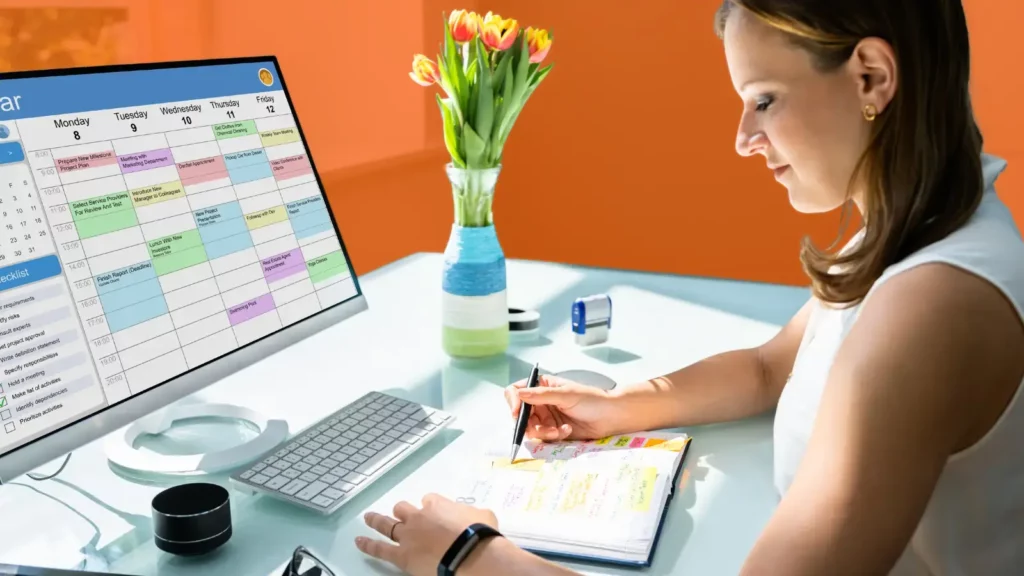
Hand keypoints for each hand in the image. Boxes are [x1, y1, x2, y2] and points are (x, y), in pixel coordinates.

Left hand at [357, 493, 499, 575]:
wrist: (470, 554)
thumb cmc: (480, 534)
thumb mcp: (483, 516)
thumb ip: (473, 514)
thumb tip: (477, 517)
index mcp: (438, 504)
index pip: (429, 500)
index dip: (430, 506)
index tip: (434, 512)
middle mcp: (419, 516)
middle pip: (404, 508)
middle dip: (402, 511)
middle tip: (401, 514)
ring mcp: (408, 535)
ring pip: (387, 525)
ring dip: (377, 520)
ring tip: (368, 518)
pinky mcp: (402, 555)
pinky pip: (380, 549)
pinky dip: (368, 545)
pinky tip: (359, 542)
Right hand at [504, 374, 620, 441]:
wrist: (610, 417)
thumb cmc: (591, 399)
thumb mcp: (566, 394)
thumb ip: (541, 395)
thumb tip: (519, 394)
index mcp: (541, 386)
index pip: (516, 392)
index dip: (513, 402)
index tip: (517, 413)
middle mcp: (540, 401)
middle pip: (520, 415)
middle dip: (529, 424)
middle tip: (543, 428)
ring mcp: (546, 417)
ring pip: (530, 429)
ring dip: (543, 432)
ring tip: (559, 431)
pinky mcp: (552, 431)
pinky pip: (543, 437)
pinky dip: (553, 436)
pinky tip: (567, 431)